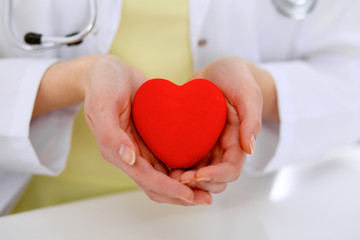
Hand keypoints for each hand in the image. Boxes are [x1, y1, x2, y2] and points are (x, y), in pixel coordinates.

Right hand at [33, 54, 211, 205]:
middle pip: (156, 185)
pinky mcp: (152, 140)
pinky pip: (169, 160)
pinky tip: (201, 169)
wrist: (110, 72)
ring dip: (184, 187)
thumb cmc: (103, 85)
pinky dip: (184, 169)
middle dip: (180, 195)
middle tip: (205, 200)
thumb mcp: (102, 105)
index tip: (189, 195)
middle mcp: (130, 155)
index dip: (167, 188)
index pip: (144, 178)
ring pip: (165, 177)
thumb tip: (129, 159)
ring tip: (207, 192)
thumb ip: (111, 134)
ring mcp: (142, 149)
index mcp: (116, 152)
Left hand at [172, 57, 271, 195]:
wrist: (218, 71)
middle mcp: (221, 149)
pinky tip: (161, 165)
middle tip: (178, 179)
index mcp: (238, 142)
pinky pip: (183, 158)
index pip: (230, 169)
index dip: (215, 176)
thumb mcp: (248, 94)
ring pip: (197, 174)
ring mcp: (205, 146)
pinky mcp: (190, 140)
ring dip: (185, 181)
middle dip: (198, 184)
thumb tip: (250, 149)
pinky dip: (175, 166)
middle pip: (213, 179)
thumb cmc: (237, 78)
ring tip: (168, 176)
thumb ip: (251, 120)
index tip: (197, 175)